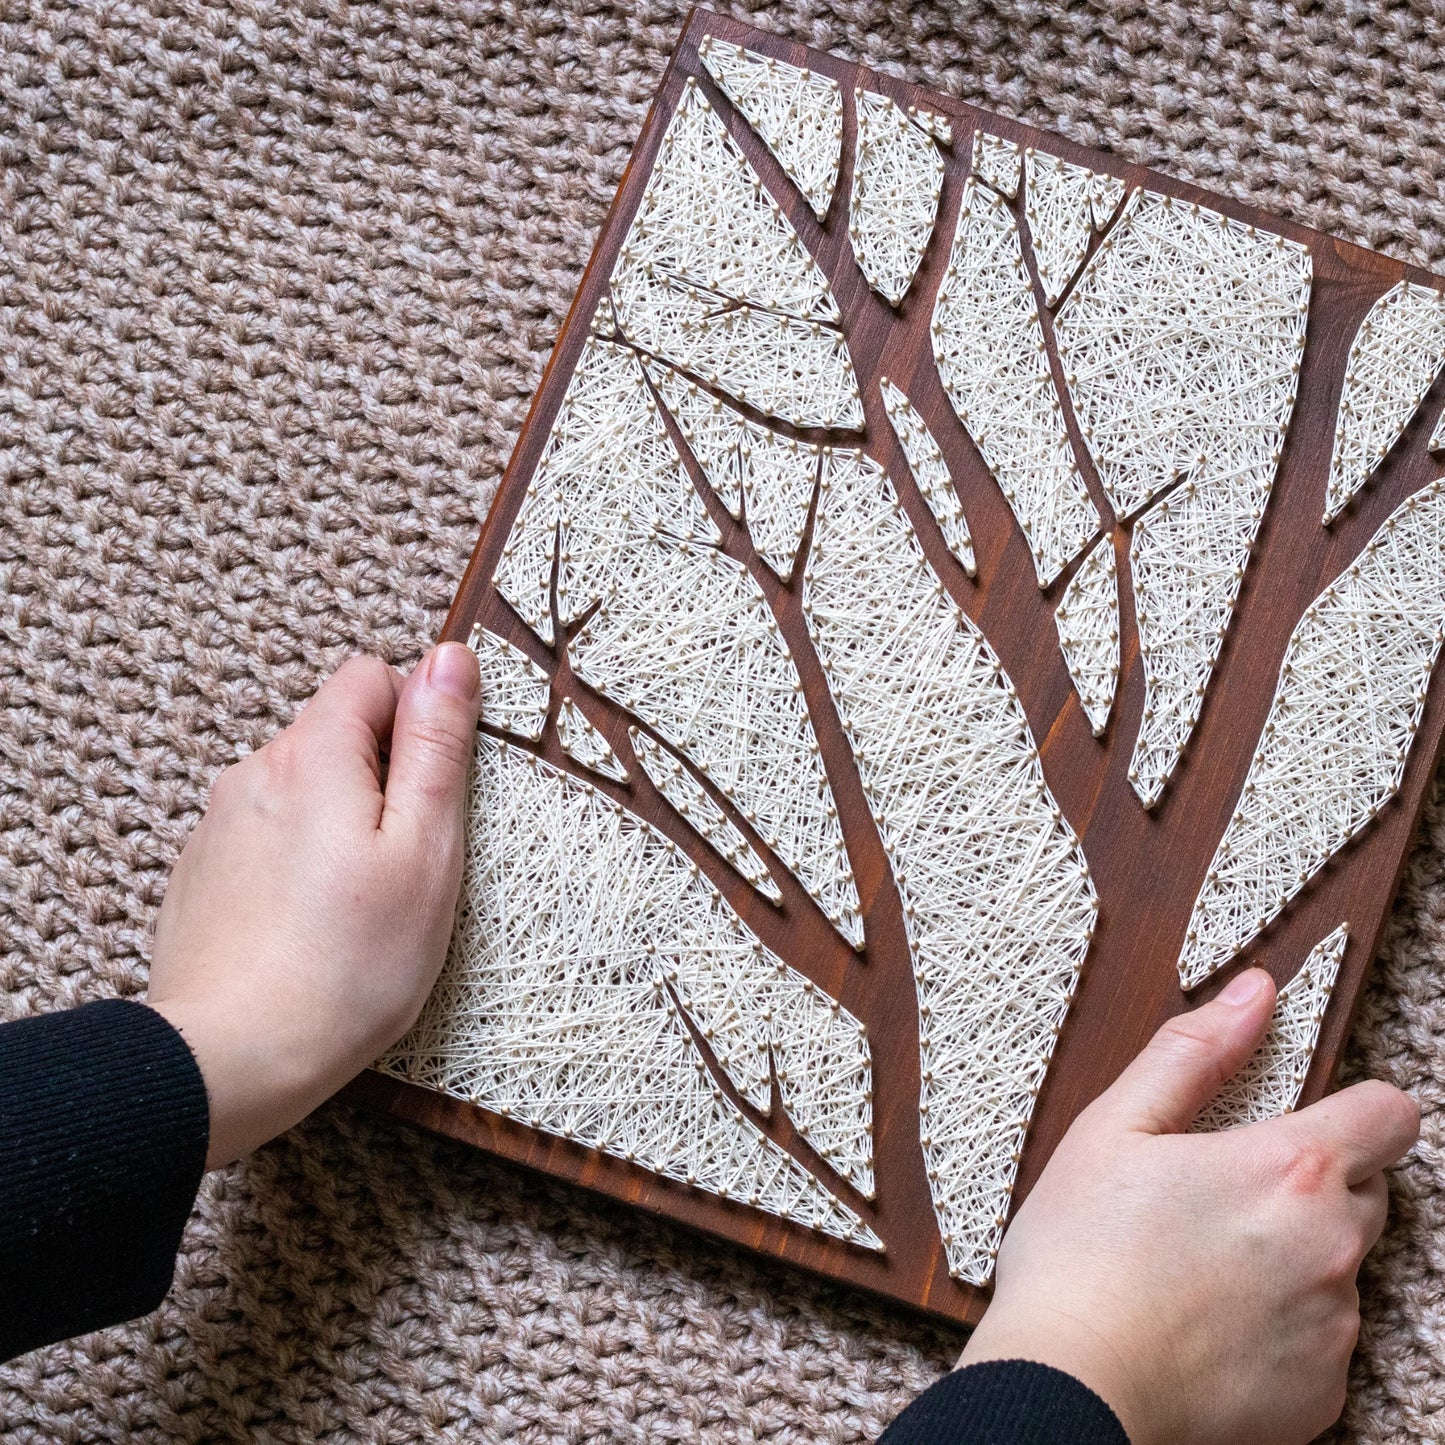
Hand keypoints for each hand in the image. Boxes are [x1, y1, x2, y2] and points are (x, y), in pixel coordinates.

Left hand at [148, 645, 480, 1168]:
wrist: (232, 1060)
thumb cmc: (349, 964)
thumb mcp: (424, 849)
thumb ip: (436, 745)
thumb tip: (450, 657)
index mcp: (313, 755)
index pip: (372, 675)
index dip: (417, 720)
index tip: (432, 792)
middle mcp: (254, 772)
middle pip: (336, 732)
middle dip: (381, 778)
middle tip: (405, 861)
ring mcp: (219, 824)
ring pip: (302, 787)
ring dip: (338, 821)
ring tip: (359, 902)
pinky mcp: (202, 873)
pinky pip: (267, 835)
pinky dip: (298, 861)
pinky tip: (312, 925)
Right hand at [960, 967, 1418, 1444]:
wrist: (1071, 1386)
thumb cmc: (1081, 1253)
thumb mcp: (1116, 1126)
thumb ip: (1194, 1052)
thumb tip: (1254, 992)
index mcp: (1291, 1170)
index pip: (1390, 1115)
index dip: (1357, 1109)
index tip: (1309, 1122)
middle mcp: (1333, 1248)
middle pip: (1367, 1192)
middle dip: (1312, 1185)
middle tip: (1221, 1198)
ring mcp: (1335, 1328)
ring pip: (1339, 1267)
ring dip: (1293, 1257)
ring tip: (1200, 1267)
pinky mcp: (1323, 1394)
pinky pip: (1322, 1340)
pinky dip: (1281, 1327)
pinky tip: (1209, 1324)